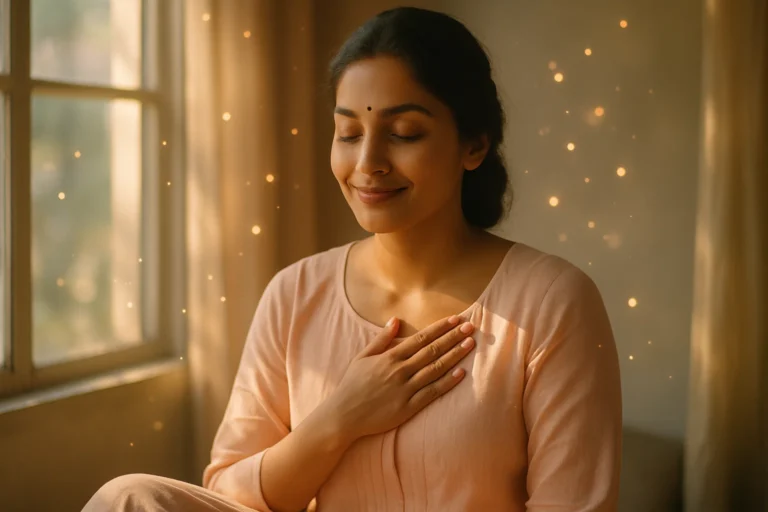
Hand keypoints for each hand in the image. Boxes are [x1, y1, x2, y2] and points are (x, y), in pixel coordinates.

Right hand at [327, 315, 475, 442]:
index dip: (440, 328)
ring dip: (455, 355)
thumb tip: (396, 320)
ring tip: (470, 344)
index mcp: (389, 357)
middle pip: (433, 350)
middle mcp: (400, 370)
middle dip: (453, 337)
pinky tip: (461, 373)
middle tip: (471, 326)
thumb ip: (381, 339)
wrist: (343, 416)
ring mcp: (405, 389)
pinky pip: (432, 393)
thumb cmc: (352, 385)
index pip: (421, 338)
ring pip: (436, 369)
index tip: (455, 319)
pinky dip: (447, 382)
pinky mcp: (408, 407)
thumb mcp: (362, 357)